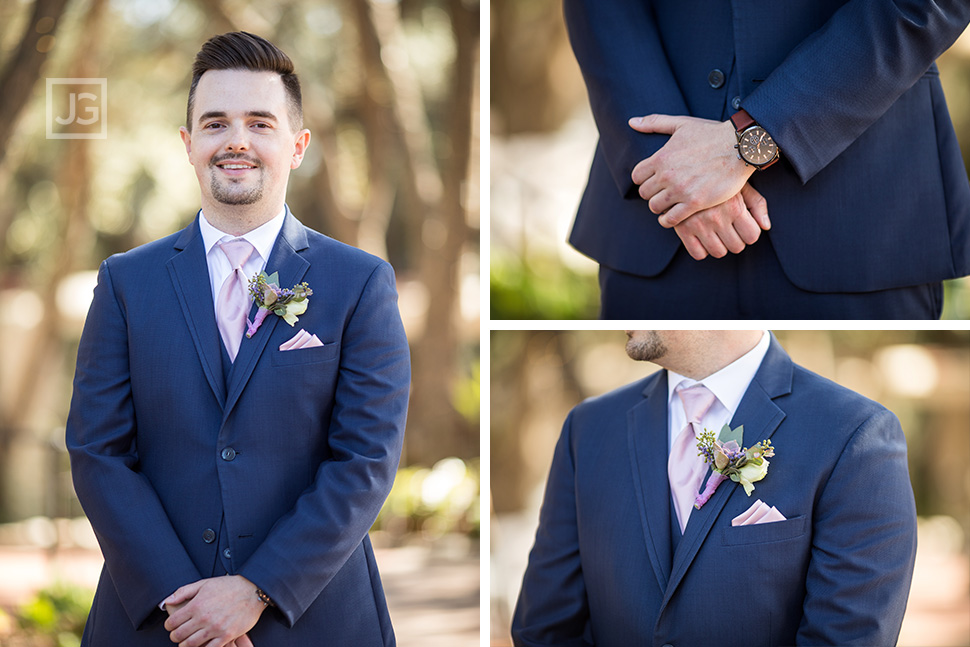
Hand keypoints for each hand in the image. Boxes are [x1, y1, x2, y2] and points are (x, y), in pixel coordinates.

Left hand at [163, 575, 265, 646]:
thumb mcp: (204, 583)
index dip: (169, 626)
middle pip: (179, 636)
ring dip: (185, 645)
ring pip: (190, 645)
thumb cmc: (228, 586)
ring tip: (187, 641)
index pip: (172, 622)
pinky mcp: (227, 635)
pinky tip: (203, 644)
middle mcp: (204, 618)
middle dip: (175, 637)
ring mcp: (215, 628)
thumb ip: (184, 591)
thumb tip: (168, 601)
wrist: (252, 590)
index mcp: (196, 605)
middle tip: (178, 635)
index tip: (172, 626)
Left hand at [629, 115, 754, 227]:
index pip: (636, 177)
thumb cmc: (711, 134)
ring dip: (659, 207)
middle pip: (644, 193)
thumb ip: (654, 123)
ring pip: (655, 207)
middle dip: (651, 193)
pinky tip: (672, 216)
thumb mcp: (681, 123)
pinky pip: (670, 219)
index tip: (653, 180)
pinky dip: (668, 220)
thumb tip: (632, 122)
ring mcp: (680, 190)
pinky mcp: (695, 203)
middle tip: (661, 193)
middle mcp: (667, 175)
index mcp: (661, 157)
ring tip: (668, 204)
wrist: (740, 147)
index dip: (643, 180)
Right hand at [673, 183, 768, 259]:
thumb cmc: (719, 177)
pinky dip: (702, 250)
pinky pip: (698, 254)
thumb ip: (757, 204)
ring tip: (717, 233)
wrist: (685, 168)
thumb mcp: (741, 185)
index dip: (750, 232)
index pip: (752, 236)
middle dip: (736, 239)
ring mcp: (698, 225)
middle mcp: (716, 217)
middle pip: (737, 247)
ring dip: (721, 246)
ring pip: (718, 252)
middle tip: (730, 229)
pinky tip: (703, 237)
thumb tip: (765, 227)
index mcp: (734, 206)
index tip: (744, 226)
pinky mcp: (682, 229)